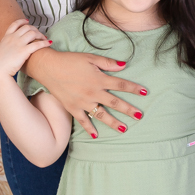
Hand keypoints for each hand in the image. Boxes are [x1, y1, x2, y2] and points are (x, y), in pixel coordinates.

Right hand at [0, 19, 51, 80]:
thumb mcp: (0, 51)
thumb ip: (5, 47)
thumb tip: (8, 50)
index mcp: (6, 37)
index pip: (15, 24)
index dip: (22, 21)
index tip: (27, 21)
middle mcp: (13, 38)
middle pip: (27, 27)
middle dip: (35, 29)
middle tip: (39, 34)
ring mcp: (19, 44)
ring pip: (33, 33)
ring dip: (40, 34)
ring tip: (44, 38)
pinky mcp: (24, 51)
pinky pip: (37, 44)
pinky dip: (45, 42)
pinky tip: (49, 43)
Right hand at [27, 47, 146, 139]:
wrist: (49, 67)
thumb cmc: (70, 60)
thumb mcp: (90, 58)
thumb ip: (108, 63)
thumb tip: (124, 65)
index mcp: (99, 79)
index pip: (121, 85)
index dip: (134, 88)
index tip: (145, 92)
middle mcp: (93, 93)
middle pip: (115, 103)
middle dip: (129, 110)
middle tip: (139, 116)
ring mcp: (83, 102)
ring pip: (102, 115)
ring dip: (114, 122)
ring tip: (124, 129)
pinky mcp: (73, 108)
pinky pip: (83, 120)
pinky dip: (89, 128)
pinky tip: (95, 136)